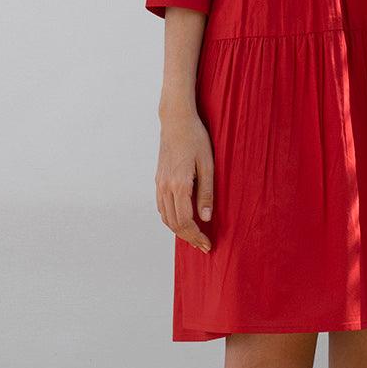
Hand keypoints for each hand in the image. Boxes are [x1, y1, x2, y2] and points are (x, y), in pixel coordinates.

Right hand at [156, 108, 213, 252]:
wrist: (176, 121)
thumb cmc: (196, 139)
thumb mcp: (208, 165)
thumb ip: (207, 193)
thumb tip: (206, 218)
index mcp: (179, 184)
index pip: (185, 221)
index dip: (196, 236)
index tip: (208, 245)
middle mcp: (165, 187)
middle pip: (174, 223)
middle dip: (189, 238)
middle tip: (203, 246)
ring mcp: (159, 184)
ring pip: (165, 217)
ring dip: (179, 231)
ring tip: (195, 237)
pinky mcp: (158, 180)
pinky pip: (162, 207)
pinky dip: (171, 219)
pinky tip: (183, 221)